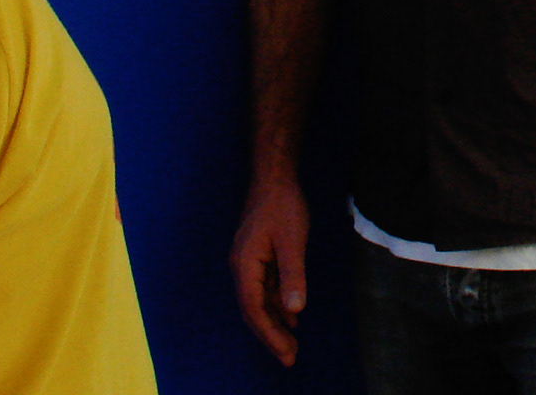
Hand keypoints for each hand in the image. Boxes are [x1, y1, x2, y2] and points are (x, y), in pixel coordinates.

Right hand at [231, 175, 309, 366]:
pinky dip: (276, 303)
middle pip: (253, 309)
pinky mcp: (257, 256)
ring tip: (291, 344)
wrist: (274, 177)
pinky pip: (264, 288)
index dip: (269, 334)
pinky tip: (290, 314)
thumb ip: (292, 275)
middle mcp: (241, 267)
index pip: (254, 309)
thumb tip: (294, 309)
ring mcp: (248, 262)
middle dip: (271, 335)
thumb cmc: (283, 205)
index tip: (286, 353)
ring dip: (274, 321)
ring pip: (258, 300)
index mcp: (244, 265)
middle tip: (290, 358)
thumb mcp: (293, 240)